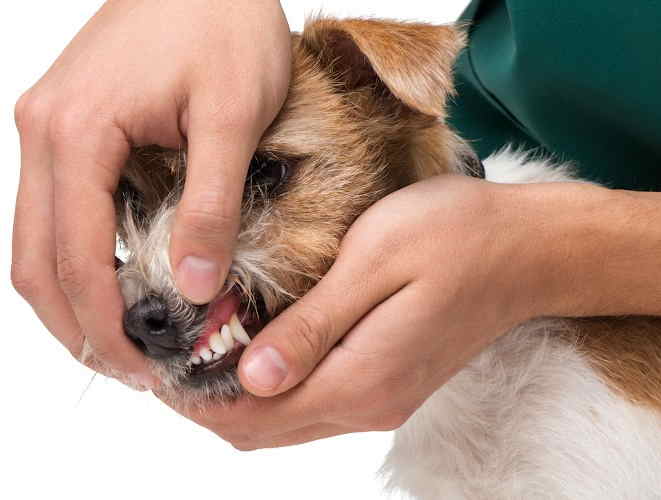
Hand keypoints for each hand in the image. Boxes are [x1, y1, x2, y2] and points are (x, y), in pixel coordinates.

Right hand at [12, 0, 290, 386]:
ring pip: (39, 239)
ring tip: (127, 339)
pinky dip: (81, 258)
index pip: (75, 257)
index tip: (146, 366)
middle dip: (79, 324)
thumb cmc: (223, 24)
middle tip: (133, 369)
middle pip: (36, 259)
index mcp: (76, 132)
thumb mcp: (232, 118)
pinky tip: (123, 282)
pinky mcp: (71, 129)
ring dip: (75, 297)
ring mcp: (49, 129)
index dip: (105, 323)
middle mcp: (43, 133)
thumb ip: (211, 205)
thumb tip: (195, 287)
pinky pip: (59, 211)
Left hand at [160, 175, 542, 448]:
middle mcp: (370, 403)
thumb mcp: (376, 262)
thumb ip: (314, 326)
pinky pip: (316, 403)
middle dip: (207, 402)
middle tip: (168, 354)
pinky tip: (259, 346)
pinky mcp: (391, 381)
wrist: (528, 251)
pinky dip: (274, 387)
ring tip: (202, 347)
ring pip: (288, 422)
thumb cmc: (456, 237)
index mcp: (361, 378)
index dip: (196, 399)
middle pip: (264, 430)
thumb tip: (252, 377)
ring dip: (238, 396)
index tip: (157, 362)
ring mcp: (383, 397)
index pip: (254, 416)